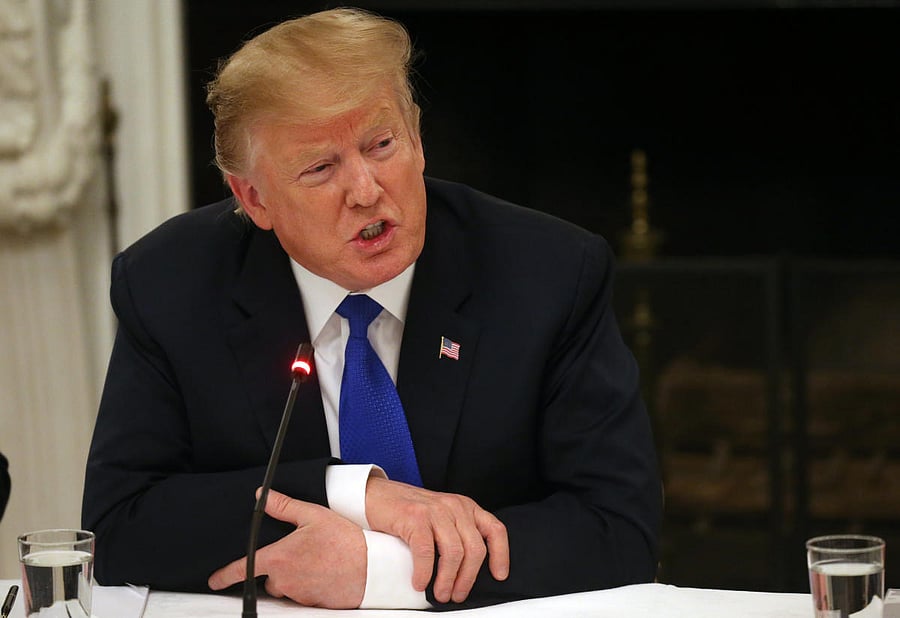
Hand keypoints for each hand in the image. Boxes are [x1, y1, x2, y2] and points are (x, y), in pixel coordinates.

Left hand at [208, 489, 366, 607]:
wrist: (372, 567)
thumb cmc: (344, 541)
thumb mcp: (313, 515)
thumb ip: (284, 506)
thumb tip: (263, 497)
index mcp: (279, 558)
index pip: (243, 568)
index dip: (225, 575)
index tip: (214, 580)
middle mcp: (285, 580)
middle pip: (270, 577)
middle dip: (279, 567)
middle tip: (302, 552)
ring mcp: (299, 595)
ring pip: (286, 587)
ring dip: (295, 576)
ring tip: (317, 560)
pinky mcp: (313, 604)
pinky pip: (303, 596)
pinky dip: (309, 585)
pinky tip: (324, 572)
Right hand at [365, 476, 508, 603]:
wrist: (376, 495)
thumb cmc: (408, 511)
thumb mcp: (441, 516)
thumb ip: (457, 533)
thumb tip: (468, 571)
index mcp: (465, 507)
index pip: (494, 530)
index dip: (501, 555)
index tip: (498, 576)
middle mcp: (454, 506)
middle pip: (474, 549)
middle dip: (468, 578)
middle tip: (457, 594)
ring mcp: (435, 510)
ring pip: (454, 553)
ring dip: (448, 580)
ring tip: (440, 593)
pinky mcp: (415, 517)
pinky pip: (426, 552)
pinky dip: (425, 573)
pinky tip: (420, 583)